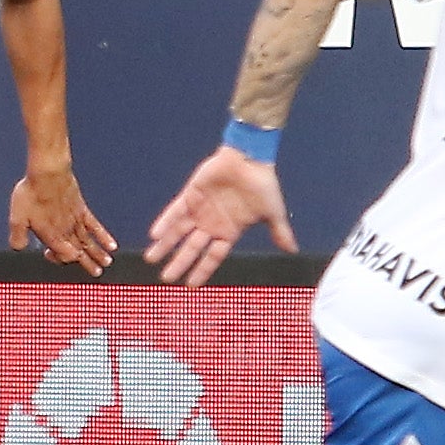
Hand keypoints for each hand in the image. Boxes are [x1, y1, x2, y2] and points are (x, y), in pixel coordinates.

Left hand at [9, 165, 115, 273]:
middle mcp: (66, 230)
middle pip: (79, 252)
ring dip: (98, 253)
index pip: (63, 256)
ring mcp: (76, 220)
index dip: (60, 260)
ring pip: (89, 241)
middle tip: (96, 273)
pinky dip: (103, 236)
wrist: (48, 173)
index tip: (51, 256)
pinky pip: (95, 226)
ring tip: (107, 263)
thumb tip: (18, 248)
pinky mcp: (81, 209)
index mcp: (51, 235)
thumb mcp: (16, 218)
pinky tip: (112, 243)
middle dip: (88, 264)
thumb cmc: (31, 193)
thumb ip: (17, 237)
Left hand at [145, 145, 294, 284]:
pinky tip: (155, 234)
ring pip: (179, 232)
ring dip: (165, 245)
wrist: (251, 157)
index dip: (202, 271)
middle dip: (179, 263)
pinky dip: (165, 222)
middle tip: (166, 278)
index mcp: (229, 231)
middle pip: (192, 248)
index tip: (191, 286)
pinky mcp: (190, 195)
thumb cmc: (263, 184)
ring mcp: (199, 210)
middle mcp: (211, 223)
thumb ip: (279, 232)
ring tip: (150, 259)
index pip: (212, 256)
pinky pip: (174, 211)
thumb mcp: (273, 212)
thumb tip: (293, 250)